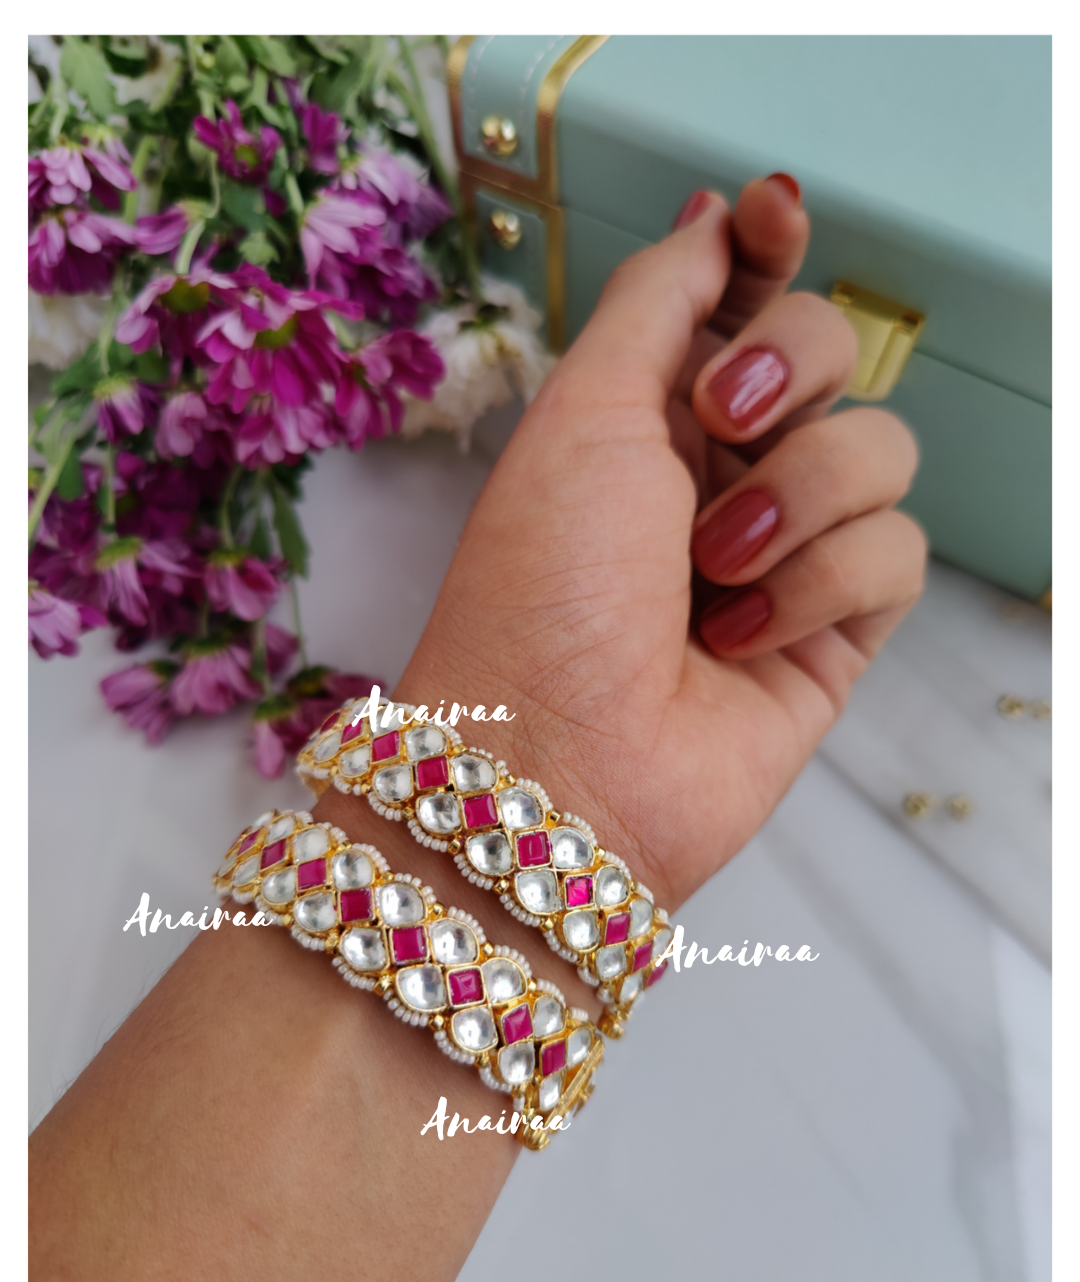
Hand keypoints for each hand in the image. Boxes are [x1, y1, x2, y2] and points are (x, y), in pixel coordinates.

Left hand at [397, 179, 925, 909]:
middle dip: (788, 368)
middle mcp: (727, 470)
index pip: (743, 299)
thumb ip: (657, 300)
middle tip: (721, 423)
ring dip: (795, 498)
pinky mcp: (838, 628)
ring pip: (881, 449)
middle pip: (833, 351)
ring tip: (710, 570)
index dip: (771, 248)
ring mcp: (789, 548)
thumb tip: (713, 216)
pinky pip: (894, 552)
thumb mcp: (583, 413)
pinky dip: (819, 587)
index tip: (774, 213)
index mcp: (655, 410)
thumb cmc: (541, 585)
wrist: (556, 761)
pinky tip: (739, 636)